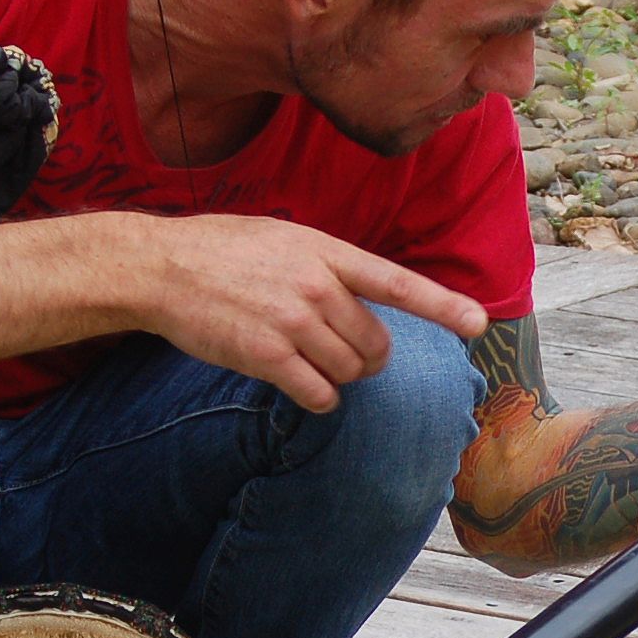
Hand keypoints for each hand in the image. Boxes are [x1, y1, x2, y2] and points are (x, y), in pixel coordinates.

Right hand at [135, 213, 487, 412]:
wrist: (159, 268)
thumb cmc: (221, 252)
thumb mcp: (283, 239)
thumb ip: (326, 267)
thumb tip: (362, 304)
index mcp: (325, 252)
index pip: (396, 283)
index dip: (441, 305)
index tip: (478, 322)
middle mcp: (316, 286)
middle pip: (375, 345)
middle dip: (367, 359)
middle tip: (342, 354)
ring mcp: (292, 321)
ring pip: (350, 372)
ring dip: (339, 378)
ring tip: (308, 360)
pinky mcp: (267, 356)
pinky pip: (319, 394)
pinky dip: (318, 397)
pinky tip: (300, 384)